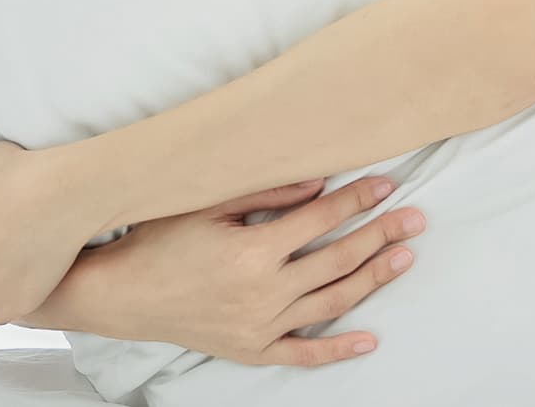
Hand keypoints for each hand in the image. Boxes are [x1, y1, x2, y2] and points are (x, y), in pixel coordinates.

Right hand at [19, 174, 426, 365]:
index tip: (386, 183)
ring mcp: (259, 327)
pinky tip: (370, 339)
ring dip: (372, 278)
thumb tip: (320, 181)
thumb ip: (267, 192)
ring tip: (404, 257)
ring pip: (331, 302)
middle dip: (380, 235)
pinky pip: (303, 354)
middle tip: (415, 219)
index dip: (357, 199)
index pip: (320, 219)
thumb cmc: (159, 239)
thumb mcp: (208, 203)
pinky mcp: (251, 350)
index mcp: (252, 250)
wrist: (119, 295)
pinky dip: (339, 350)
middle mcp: (262, 292)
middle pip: (337, 259)